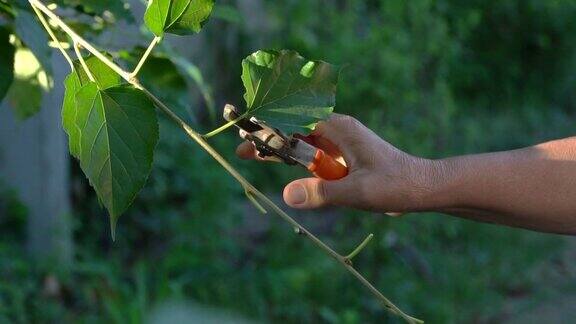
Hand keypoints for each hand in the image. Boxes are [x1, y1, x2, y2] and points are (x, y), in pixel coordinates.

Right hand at [236, 114, 437, 212]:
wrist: (423, 188)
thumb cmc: (395, 185)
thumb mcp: (357, 191)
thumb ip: (322, 192)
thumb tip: (286, 195)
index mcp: (339, 129)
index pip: (296, 121)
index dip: (270, 127)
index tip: (247, 133)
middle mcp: (337, 132)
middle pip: (295, 131)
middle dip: (269, 140)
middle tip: (242, 150)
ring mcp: (340, 144)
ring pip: (302, 144)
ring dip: (280, 150)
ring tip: (251, 155)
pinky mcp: (344, 158)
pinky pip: (314, 156)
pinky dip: (296, 161)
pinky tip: (284, 167)